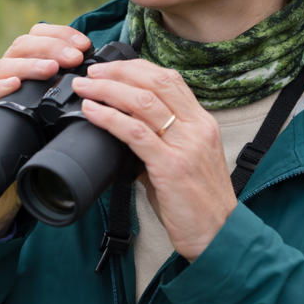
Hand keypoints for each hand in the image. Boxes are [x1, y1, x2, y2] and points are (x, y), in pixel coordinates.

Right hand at [0, 23, 91, 236]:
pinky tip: (13, 85)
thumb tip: (114, 86)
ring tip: (51, 68)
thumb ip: (76, 97)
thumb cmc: (36, 140)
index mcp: (26, 67)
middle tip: (74, 57)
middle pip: (23, 45)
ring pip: (4, 65)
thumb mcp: (59, 113)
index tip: (84, 44)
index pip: (39, 36)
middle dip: (50, 47)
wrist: (2, 179)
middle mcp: (5, 73)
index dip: (61, 34)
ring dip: (30, 64)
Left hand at [72, 60, 234, 260]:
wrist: (219, 235)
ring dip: (108, 89)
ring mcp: (186, 145)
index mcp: (203, 123)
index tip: (111, 67)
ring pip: (144, 101)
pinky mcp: (171, 166)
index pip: (170, 79)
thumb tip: (125, 130)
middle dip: (119, 71)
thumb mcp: (187, 161)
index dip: (137, 67)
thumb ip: (162, 142)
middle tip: (92, 72)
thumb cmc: (199, 203)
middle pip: (156, 81)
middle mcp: (197, 128)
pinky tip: (92, 112)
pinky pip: (135, 132)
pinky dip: (109, 118)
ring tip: (85, 87)